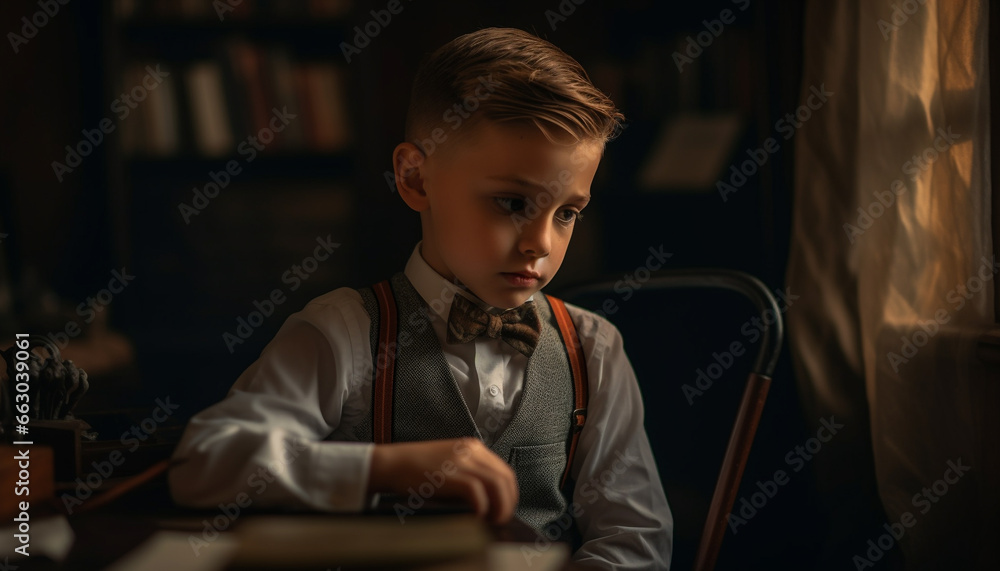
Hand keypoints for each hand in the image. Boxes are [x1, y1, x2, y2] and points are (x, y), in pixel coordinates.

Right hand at [368, 438, 517, 523]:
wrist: (392, 463)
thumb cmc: (417, 469)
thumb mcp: (450, 464)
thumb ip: (470, 474)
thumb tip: (490, 501)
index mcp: (472, 447)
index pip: (504, 471)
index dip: (510, 493)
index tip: (505, 508)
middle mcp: (470, 451)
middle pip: (505, 477)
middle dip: (508, 502)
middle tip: (501, 519)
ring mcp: (460, 461)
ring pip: (496, 484)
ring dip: (500, 507)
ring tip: (493, 520)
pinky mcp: (448, 474)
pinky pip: (476, 491)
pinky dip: (482, 506)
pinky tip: (477, 515)